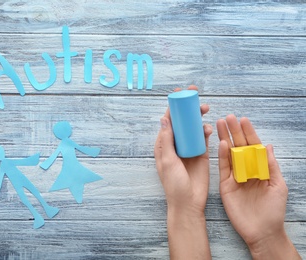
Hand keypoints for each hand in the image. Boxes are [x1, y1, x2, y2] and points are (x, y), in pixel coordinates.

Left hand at [154, 85, 211, 258]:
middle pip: (183, 121)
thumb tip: (164, 118)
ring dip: (199, 116)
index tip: (180, 93)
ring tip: (205, 109)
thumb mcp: (168, 161)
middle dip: (189, 108)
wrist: (189, 202)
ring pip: (194, 127)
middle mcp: (176, 144)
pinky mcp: (202, 153)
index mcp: (164, 144)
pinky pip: (204, 137)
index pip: (169, 121)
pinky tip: (209, 128)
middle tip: (196, 96)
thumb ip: (167, 140)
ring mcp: (189, 147)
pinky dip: (207, 130)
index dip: (174, 106)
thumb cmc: (174, 184)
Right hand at [217, 114, 299, 258]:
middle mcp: (246, 169)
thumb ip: (271, 165)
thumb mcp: (278, 185)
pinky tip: (221, 144)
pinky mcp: (225, 185)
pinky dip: (222, 156)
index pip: (253, 146)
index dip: (248, 133)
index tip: (243, 119)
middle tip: (228, 117)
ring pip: (229, 153)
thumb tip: (268, 145)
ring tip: (220, 124)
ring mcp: (234, 176)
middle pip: (239, 146)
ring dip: (225, 138)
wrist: (262, 231)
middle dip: (234, 131)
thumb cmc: (273, 209)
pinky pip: (223, 168)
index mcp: (260, 168)